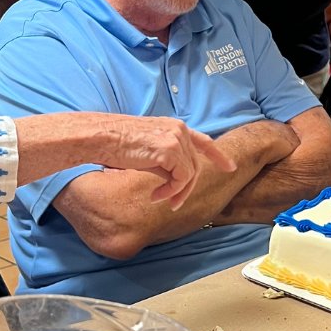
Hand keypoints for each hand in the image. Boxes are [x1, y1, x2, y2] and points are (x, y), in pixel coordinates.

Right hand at [91, 115, 235, 209]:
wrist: (100, 137)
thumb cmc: (116, 144)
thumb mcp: (147, 150)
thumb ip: (166, 160)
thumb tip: (174, 179)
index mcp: (174, 126)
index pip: (203, 140)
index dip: (217, 155)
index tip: (230, 168)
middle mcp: (179, 129)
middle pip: (196, 164)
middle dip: (187, 188)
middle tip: (172, 204)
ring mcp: (176, 138)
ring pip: (190, 173)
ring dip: (177, 192)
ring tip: (161, 200)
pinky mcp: (170, 150)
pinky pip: (182, 178)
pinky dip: (172, 191)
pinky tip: (156, 195)